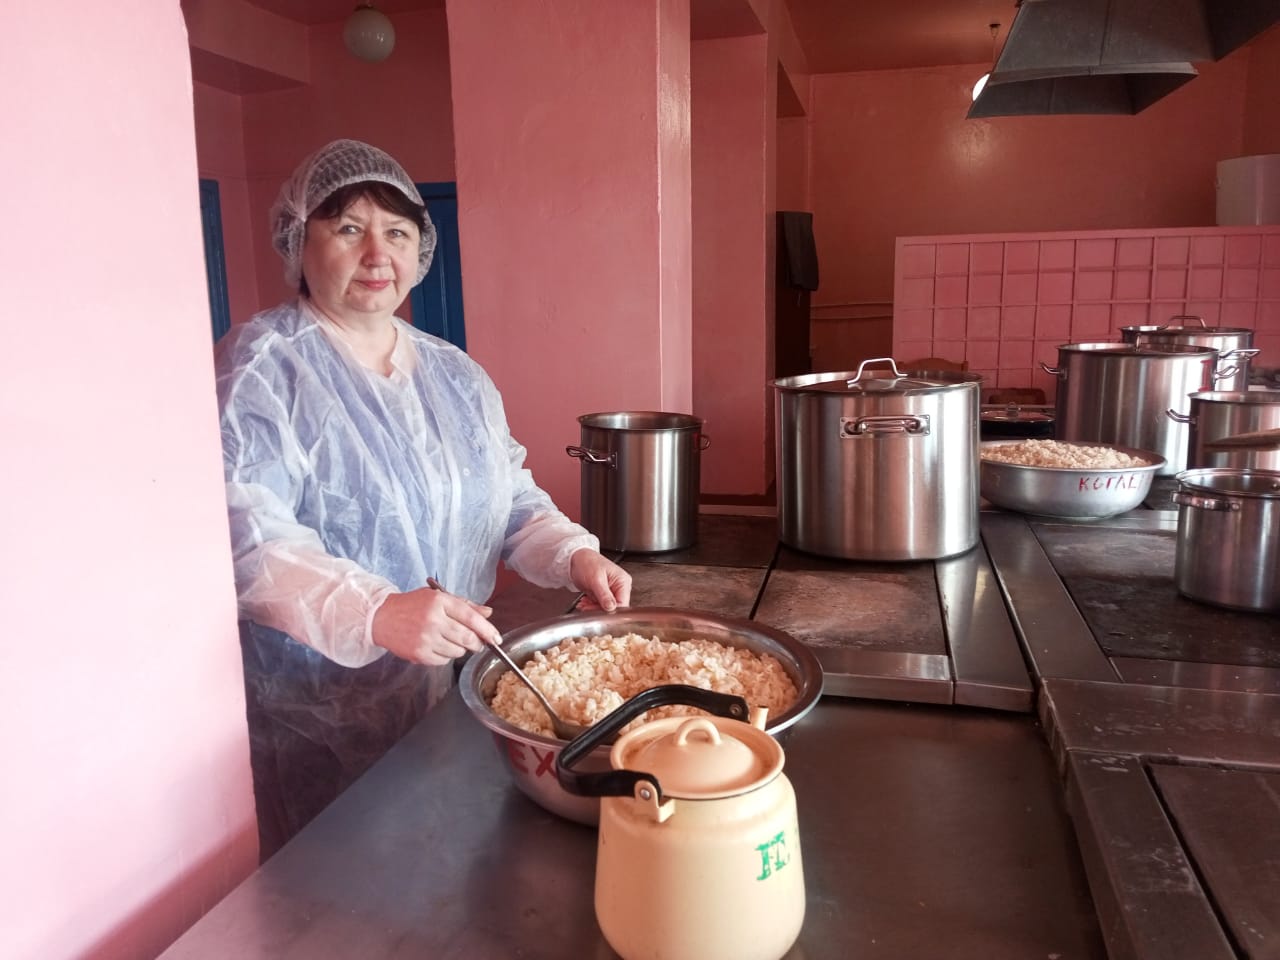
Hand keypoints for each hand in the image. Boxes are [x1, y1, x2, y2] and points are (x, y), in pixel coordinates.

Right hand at [371, 584, 500, 665]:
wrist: (381, 618)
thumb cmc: (412, 606)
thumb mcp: (438, 598)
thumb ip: (465, 606)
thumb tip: (488, 613)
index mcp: (439, 602)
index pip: (471, 617)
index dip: (487, 630)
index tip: (496, 638)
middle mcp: (433, 620)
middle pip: (468, 638)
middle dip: (477, 643)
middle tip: (478, 643)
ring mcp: (425, 639)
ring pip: (458, 651)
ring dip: (460, 648)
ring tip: (448, 639)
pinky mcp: (419, 654)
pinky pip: (444, 660)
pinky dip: (446, 655)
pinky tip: (436, 645)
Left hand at [569, 549, 631, 612]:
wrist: (575, 558)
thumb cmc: (587, 562)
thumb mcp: (596, 579)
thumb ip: (604, 594)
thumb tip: (611, 607)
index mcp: (622, 581)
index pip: (622, 603)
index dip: (610, 610)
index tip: (598, 612)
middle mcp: (619, 586)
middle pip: (614, 607)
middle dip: (599, 609)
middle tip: (587, 608)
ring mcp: (611, 590)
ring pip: (605, 608)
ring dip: (593, 608)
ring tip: (584, 604)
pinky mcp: (603, 593)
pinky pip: (599, 604)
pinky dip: (591, 605)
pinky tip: (584, 602)